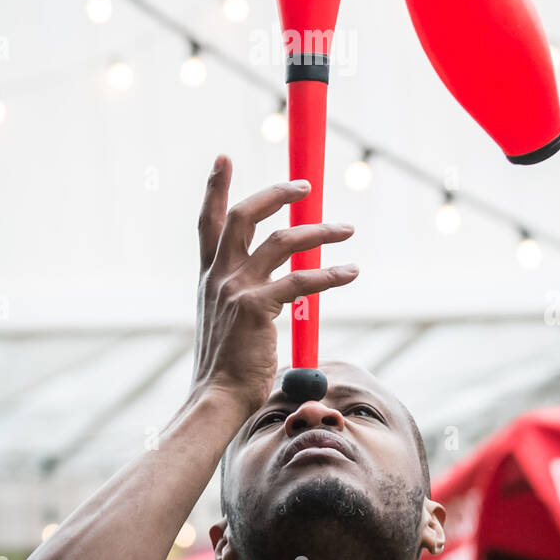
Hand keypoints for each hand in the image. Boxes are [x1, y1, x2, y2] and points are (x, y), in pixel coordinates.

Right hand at [190, 155, 357, 417]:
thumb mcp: (227, 324)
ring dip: (319, 231)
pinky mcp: (255, 307)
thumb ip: (243, 300)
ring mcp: (235, 289)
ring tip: (347, 230)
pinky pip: (301, 280)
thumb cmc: (227, 372)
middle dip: (276, 193)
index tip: (223, 158)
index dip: (216, 188)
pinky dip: (330, 273)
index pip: (209, 223)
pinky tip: (350, 272)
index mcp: (209, 278)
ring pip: (282, 241)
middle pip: (245, 216)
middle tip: (305, 185)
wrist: (215, 401)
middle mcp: (218, 277)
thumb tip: (269, 296)